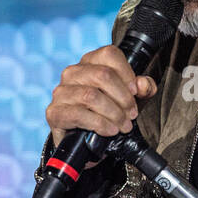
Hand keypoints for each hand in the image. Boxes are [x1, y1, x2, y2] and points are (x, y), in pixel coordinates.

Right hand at [45, 45, 159, 164]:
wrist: (86, 143)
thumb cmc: (109, 113)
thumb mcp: (131, 99)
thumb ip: (143, 89)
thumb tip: (143, 84)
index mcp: (90, 62)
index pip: (109, 54)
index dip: (127, 73)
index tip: (136, 92)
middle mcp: (73, 73)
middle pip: (102, 75)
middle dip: (123, 98)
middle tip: (132, 114)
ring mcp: (61, 92)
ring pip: (91, 95)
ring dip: (113, 113)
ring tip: (124, 125)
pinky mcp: (54, 112)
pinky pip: (79, 114)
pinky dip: (100, 124)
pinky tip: (110, 130)